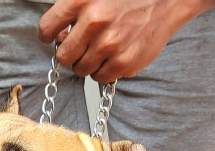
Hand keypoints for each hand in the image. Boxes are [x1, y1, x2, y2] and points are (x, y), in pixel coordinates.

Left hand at [39, 0, 204, 82]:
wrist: (166, 0)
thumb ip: (74, 9)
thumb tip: (59, 33)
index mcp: (82, 0)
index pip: (47, 29)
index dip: (49, 36)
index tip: (54, 38)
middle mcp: (94, 22)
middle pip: (63, 56)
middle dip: (70, 54)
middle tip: (81, 47)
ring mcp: (109, 45)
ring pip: (81, 70)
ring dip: (88, 63)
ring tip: (101, 49)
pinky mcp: (124, 62)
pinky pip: (101, 78)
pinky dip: (104, 71)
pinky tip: (113, 56)